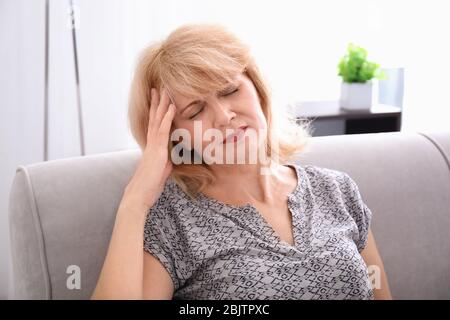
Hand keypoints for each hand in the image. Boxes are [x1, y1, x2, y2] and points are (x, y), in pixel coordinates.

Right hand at [123, 87, 175, 210]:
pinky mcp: (157, 151)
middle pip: (154, 118)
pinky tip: (171, 107)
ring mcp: (153, 146)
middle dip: (157, 103)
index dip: (157, 112)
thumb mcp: (161, 171)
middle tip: (159, 87)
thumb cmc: (148, 187)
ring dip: (162, 104)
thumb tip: (170, 158)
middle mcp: (151, 144)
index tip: (159, 100)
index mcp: (152, 148)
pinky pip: (162, 130)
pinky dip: (167, 117)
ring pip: (157, 120)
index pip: (154, 126)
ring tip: (165, 90)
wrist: (138, 196)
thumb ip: (165, 162)